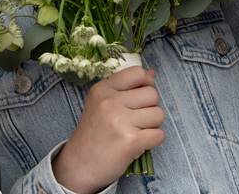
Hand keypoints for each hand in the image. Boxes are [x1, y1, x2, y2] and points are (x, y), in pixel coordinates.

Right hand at [53, 67, 164, 193]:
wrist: (79, 165)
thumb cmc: (94, 134)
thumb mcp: (101, 103)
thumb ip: (126, 87)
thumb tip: (151, 73)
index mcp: (103, 89)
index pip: (137, 73)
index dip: (145, 84)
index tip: (139, 97)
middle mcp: (110, 101)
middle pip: (152, 94)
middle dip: (150, 108)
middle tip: (136, 120)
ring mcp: (120, 121)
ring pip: (158, 114)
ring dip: (152, 125)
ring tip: (136, 132)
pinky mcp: (130, 141)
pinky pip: (159, 134)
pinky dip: (152, 141)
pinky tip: (138, 144)